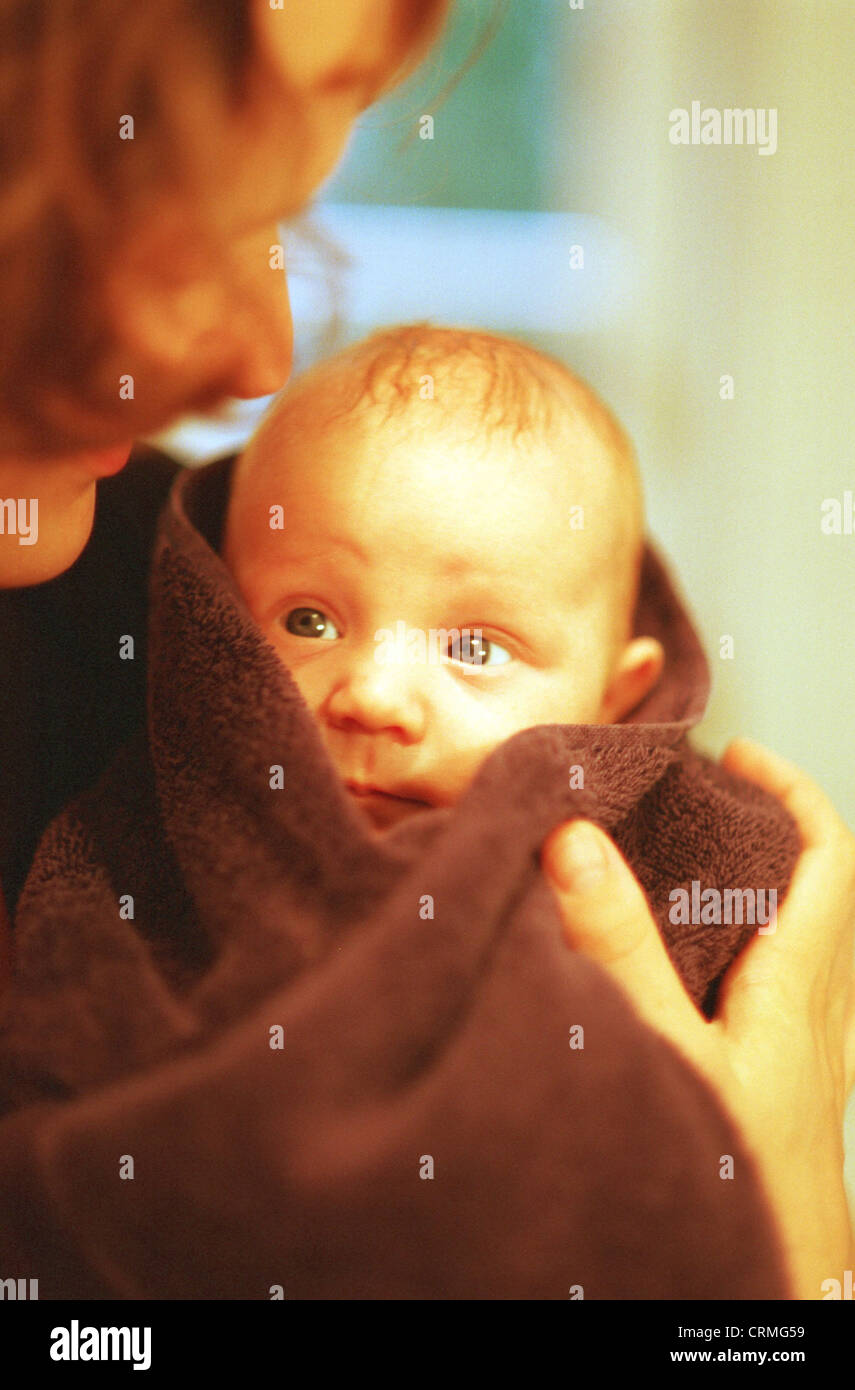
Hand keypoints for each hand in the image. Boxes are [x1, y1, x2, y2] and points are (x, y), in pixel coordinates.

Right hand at [541, 738, 854, 1299]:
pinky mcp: (788, 1088)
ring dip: (757, 889)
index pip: (828, 860)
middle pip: (820, 891)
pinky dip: (745, 950)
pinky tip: (687, 970)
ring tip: (685, 869)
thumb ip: (619, 949)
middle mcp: (818, 1015)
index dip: (791, 794)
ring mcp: (810, 1055)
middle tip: (699, 802)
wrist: (779, 1291)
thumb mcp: (665, 1055)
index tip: (737, 756)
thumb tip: (575, 842)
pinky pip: (783, 990)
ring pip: (803, 940)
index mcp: (800, 990)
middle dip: (767, 831)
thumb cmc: (738, 1186)